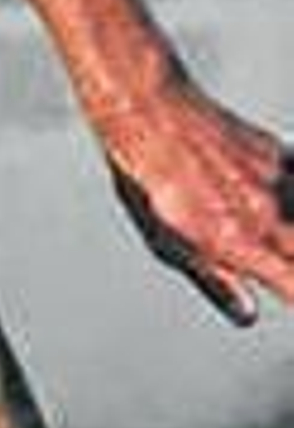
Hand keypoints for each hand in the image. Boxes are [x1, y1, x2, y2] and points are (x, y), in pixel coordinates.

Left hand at [97, 80, 293, 325]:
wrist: (149, 112)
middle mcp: (268, 213)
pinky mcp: (279, 155)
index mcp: (240, 243)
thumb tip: (247, 314)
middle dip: (288, 262)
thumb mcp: (167, 243)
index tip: (287, 294)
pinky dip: (288, 197)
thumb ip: (215, 281)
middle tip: (271, 263)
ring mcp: (278, 181)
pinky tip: (271, 201)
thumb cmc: (147, 182)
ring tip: (270, 235)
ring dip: (286, 231)